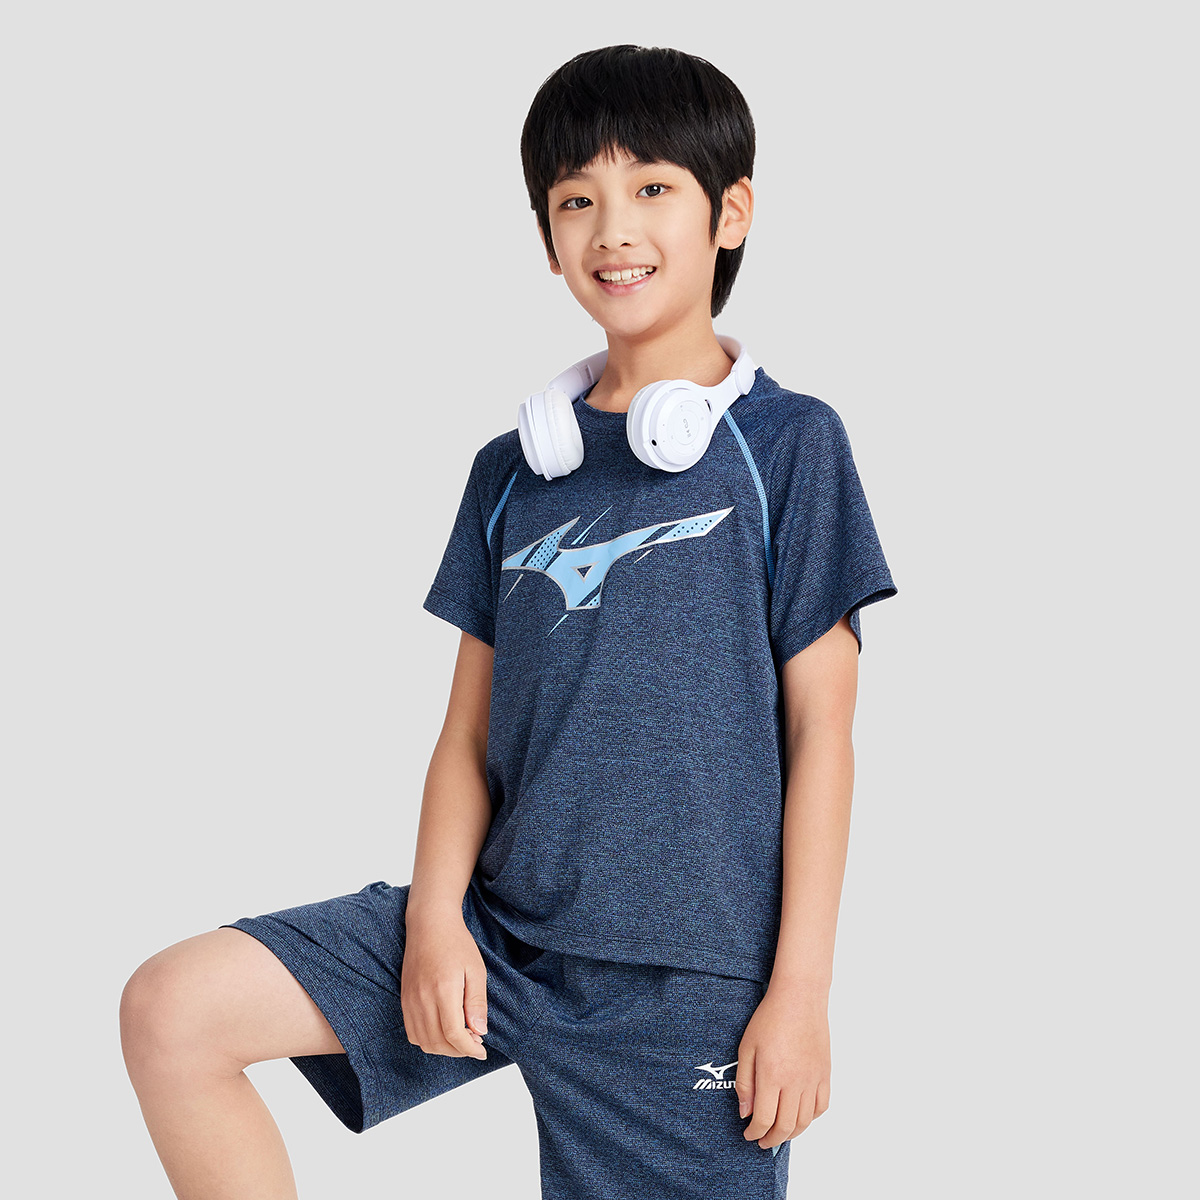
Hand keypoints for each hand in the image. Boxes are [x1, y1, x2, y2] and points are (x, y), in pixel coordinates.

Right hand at [400, 907, 488, 1059]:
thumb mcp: (476, 969)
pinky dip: (428, 1040)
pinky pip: (412, 1032)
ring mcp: (410, 1000)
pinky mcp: (404, 1000)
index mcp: (443, 990)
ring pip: (423, 1041)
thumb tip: (480, 1032)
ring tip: (461, 1038)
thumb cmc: (457, 943)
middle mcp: (422, 999)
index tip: (482, 1050)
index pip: (454, 1035)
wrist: (429, 924)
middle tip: (475, 1043)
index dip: (469, 1049)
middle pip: (438, 1043)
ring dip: (443, 1048)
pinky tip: (443, 1031)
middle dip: (459, 1051)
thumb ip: (477, 1002)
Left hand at [734, 982, 830, 1151]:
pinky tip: (800, 1117)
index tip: (748, 1134)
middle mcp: (795, 1082)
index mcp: (772, 1075)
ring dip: (791, 1133)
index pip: (764, 1119)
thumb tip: (745, 1112)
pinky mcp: (825, 1074)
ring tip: (779, 1133)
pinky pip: (821, 1106)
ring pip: (805, 1121)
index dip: (755, 1132)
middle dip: (771, 1139)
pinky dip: (811, 1118)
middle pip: (785, 1126)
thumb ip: (744, 1082)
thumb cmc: (769, 1018)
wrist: (799, 998)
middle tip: (762, 1141)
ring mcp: (813, 1079)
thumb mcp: (746, 1047)